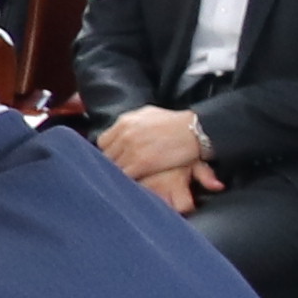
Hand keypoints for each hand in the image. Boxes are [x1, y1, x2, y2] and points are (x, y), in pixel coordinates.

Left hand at [92, 106, 214, 189]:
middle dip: (113, 163)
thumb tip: (122, 129)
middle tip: (120, 170)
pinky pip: (125, 175)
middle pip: (107, 156)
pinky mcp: (141, 163)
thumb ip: (132, 123)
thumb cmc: (176, 122)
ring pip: (114, 167)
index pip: (103, 142)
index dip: (110, 152)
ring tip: (125, 179)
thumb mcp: (149, 114)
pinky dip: (127, 180)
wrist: (194, 130)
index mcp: (124, 122)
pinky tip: (132, 183)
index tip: (116, 158)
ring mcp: (132, 149)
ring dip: (119, 173)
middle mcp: (125, 135)